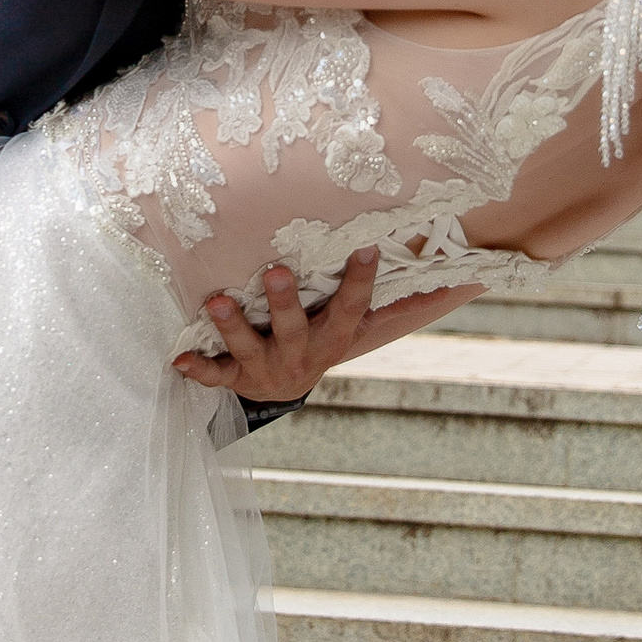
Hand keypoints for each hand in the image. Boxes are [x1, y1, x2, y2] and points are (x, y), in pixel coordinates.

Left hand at [171, 249, 481, 398]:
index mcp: (333, 340)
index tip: (366, 247)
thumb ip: (404, 306)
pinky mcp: (233, 379)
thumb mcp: (363, 330)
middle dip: (285, 303)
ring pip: (248, 349)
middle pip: (295, 330)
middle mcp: (301, 356)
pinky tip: (178, 358)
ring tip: (216, 299)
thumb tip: (463, 282)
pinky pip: (213, 377)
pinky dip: (196, 369)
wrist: (283, 394)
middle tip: (274, 270)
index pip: (353, 311)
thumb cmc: (323, 344)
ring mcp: (265, 369)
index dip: (361, 283)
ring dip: (232, 327)